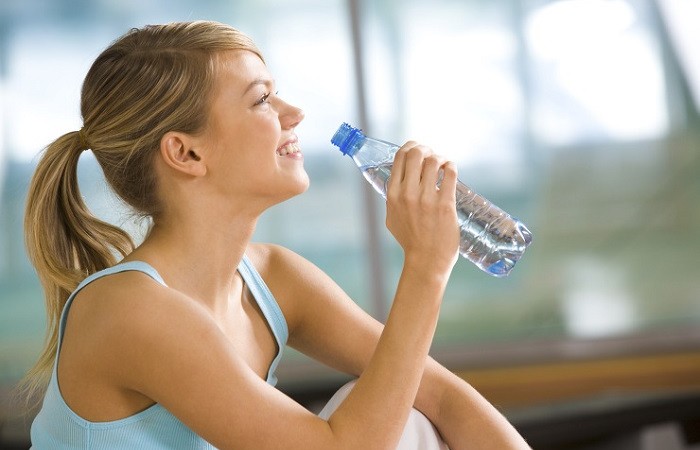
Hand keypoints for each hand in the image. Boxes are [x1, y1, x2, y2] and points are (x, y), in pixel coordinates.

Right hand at [386, 142, 459, 271]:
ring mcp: (427, 199)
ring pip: (434, 161)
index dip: (410, 146)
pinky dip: (451, 166)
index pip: (399, 157)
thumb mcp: (392, 218)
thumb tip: (398, 183)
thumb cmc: (410, 241)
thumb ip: (393, 199)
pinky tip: (450, 169)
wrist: (426, 260)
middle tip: (432, 154)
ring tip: (443, 164)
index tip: (418, 148)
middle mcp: (408, 194)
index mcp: (393, 195)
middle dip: (426, 148)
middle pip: (416, 154)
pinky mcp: (445, 204)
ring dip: (440, 157)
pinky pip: (449, 173)